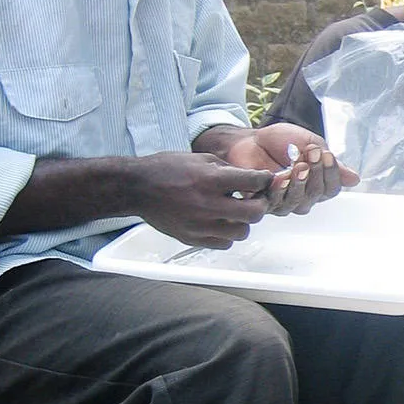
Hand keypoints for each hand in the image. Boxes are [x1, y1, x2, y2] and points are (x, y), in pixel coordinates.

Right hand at [131, 151, 273, 246]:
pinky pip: (224, 244)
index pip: (255, 182)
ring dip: (243, 222)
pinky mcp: (192, 238)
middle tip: (254, 199)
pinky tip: (220, 223)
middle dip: (260, 204)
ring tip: (234, 213)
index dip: (265, 180)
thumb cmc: (167, 170)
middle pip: (255, 213)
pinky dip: (227, 235)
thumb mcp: (200, 159)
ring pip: (242, 232)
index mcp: (210, 180)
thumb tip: (252, 179)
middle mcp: (207, 204)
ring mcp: (200, 225)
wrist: (138, 188)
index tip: (264, 181)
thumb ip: (228, 170)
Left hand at [220, 123, 358, 215]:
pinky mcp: (264, 203)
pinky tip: (282, 176)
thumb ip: (329, 161)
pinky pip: (277, 203)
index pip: (332, 189)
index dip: (332, 174)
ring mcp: (284, 202)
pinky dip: (281, 189)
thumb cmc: (281, 141)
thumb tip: (354, 179)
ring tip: (299, 163)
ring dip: (301, 182)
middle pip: (317, 195)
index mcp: (317, 184)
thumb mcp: (311, 144)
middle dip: (317, 173)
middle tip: (313, 153)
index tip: (326, 154)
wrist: (251, 138)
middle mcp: (303, 197)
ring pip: (300, 202)